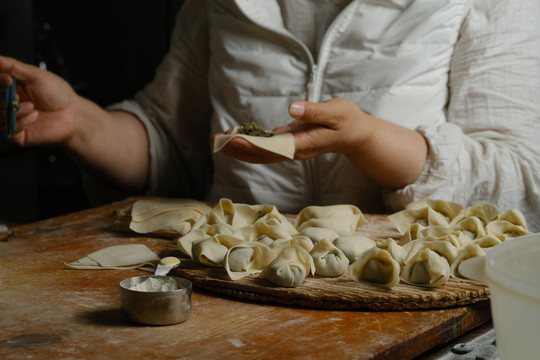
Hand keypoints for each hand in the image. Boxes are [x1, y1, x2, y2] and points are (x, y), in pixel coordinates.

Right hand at [0, 56, 77, 145]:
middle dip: (3, 96)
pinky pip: (9, 129)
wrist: (74, 114)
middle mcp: (9, 103)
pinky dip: (21, 121)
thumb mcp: (36, 76)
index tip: (8, 80)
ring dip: (14, 110)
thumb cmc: (58, 94)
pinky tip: (35, 116)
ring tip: (31, 106)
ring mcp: (13, 119)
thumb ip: (14, 67)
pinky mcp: (18, 134)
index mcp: (10, 88)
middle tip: (17, 95)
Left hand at [218, 97, 427, 188]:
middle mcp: (294, 151)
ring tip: (218, 140)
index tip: (232, 138)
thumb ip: (315, 111)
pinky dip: (249, 142)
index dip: (251, 144)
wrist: (354, 134)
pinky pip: (265, 147)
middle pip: (261, 154)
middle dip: (237, 148)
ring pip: (260, 153)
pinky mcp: (288, 144)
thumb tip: (292, 108)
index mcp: (303, 145)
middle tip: (215, 141)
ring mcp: (290, 150)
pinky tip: (235, 135)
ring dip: (239, 148)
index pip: (272, 147)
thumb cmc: (347, 121)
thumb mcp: (337, 112)